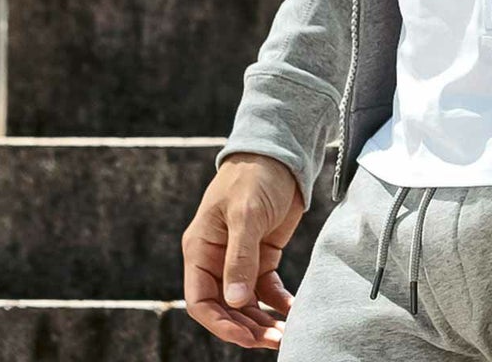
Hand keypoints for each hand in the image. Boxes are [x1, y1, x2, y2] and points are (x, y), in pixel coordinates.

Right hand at [181, 153, 303, 349]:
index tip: (245, 335)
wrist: (280, 151)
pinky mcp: (263, 254)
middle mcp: (216, 257)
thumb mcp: (246, 214)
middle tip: (272, 340)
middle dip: (245, 327)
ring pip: (246, 302)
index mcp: (200, 249)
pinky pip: (266, 288)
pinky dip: (277, 302)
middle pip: (224, 307)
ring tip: (283, 333)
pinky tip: (291, 310)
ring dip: (262, 320)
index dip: (220, 323)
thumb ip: (240, 257)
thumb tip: (235, 302)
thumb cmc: (254, 175)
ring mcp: (239, 257)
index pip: (201, 300)